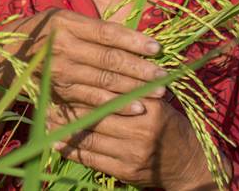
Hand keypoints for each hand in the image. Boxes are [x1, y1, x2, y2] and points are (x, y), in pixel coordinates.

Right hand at [0, 9, 165, 113]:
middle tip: (165, 77)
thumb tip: (133, 36)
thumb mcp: (62, 20)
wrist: (1, 56)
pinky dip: (113, 104)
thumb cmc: (42, 33)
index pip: (106, 32)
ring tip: (156, 95)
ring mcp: (57, 71)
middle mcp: (60, 46)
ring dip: (132, 90)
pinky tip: (133, 108)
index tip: (158, 48)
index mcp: (65, 22)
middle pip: (108, 59)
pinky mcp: (56, 91)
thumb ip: (92, 28)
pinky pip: (89, 99)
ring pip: (102, 82)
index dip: (134, 41)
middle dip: (140, 70)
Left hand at [46, 98, 216, 189]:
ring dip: (65, 131)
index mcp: (150, 107)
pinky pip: (92, 160)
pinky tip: (58, 144)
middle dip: (70, 110)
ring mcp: (133, 153)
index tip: (66, 81)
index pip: (111, 95)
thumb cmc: (170, 126)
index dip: (86, 89)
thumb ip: (135, 89)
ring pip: (91, 138)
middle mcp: (142, 129)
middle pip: (97, 116)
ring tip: (48, 121)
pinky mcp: (126, 171)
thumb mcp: (159, 103)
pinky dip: (72, 151)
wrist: (190, 164)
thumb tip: (101, 68)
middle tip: (49, 101)